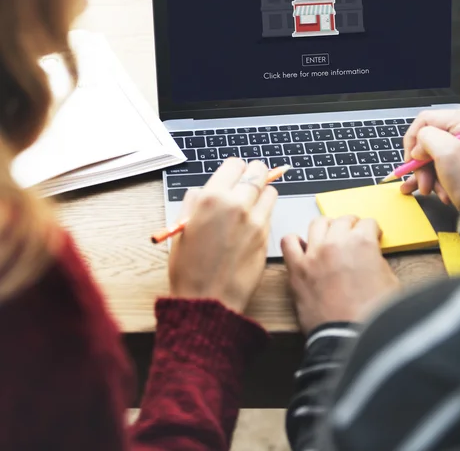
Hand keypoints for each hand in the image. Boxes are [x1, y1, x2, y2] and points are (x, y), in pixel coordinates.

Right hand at [169, 158, 277, 312]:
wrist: (208, 300)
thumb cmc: (189, 268)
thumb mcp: (181, 229)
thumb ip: (194, 203)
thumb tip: (203, 191)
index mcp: (212, 198)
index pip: (235, 164)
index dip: (234, 169)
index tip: (233, 175)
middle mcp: (237, 204)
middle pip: (258, 172)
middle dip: (253, 174)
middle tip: (248, 182)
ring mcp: (256, 220)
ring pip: (270, 190)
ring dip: (262, 192)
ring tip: (251, 204)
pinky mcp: (267, 235)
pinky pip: (271, 212)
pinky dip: (265, 212)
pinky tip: (252, 222)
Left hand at [281, 216, 399, 333]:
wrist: (350, 339)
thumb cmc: (372, 316)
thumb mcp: (391, 282)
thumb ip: (378, 261)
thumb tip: (371, 257)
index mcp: (363, 242)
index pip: (368, 223)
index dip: (372, 231)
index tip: (371, 236)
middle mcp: (336, 242)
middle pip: (343, 220)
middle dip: (351, 226)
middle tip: (353, 236)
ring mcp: (314, 254)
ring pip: (317, 223)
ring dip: (326, 227)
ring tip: (330, 237)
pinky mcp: (297, 269)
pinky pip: (288, 242)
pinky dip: (295, 241)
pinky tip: (303, 249)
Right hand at [400, 110, 459, 209]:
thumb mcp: (447, 152)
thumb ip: (426, 138)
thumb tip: (418, 148)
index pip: (425, 120)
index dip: (413, 140)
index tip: (410, 161)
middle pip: (427, 141)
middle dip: (421, 164)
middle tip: (423, 182)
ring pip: (431, 157)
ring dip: (426, 175)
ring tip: (429, 190)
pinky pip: (439, 167)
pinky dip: (432, 180)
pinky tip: (430, 191)